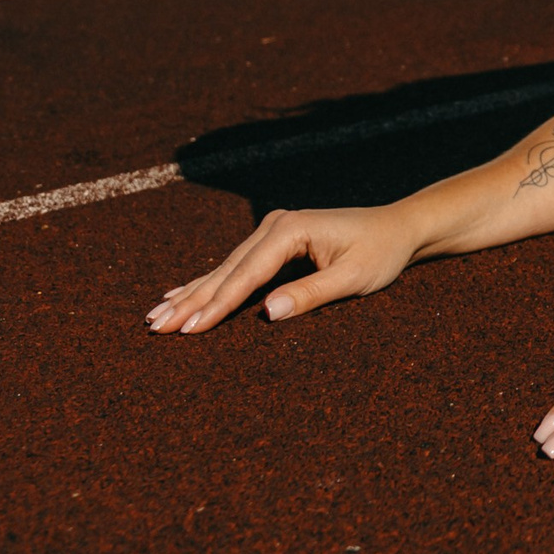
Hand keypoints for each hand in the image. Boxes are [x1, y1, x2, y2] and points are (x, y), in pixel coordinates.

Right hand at [147, 205, 419, 333]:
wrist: (398, 228)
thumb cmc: (381, 252)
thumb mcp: (354, 278)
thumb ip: (311, 294)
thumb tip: (268, 312)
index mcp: (291, 230)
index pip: (246, 275)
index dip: (217, 304)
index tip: (190, 328)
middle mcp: (274, 225)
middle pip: (226, 271)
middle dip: (191, 301)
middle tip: (155, 327)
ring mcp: (271, 230)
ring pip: (224, 269)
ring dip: (190, 294)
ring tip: (155, 317)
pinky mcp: (274, 240)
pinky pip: (234, 267)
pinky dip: (207, 283)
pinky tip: (179, 293)